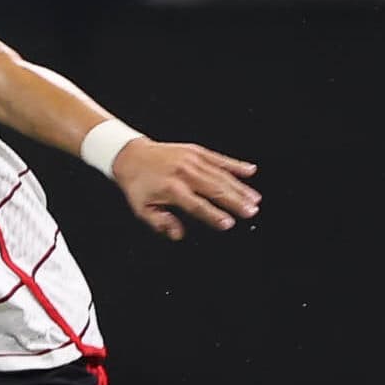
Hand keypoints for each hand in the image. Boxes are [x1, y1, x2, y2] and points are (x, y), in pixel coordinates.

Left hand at [112, 139, 259, 239]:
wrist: (130, 155)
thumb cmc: (137, 184)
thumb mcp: (142, 208)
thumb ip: (160, 222)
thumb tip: (177, 234)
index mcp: (170, 188)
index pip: (196, 205)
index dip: (213, 215)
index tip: (228, 224)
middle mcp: (183, 172)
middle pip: (214, 189)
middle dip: (235, 201)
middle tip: (251, 212)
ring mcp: (190, 159)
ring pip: (220, 174)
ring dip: (240, 187)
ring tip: (255, 199)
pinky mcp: (195, 150)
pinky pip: (218, 158)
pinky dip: (235, 164)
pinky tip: (250, 171)